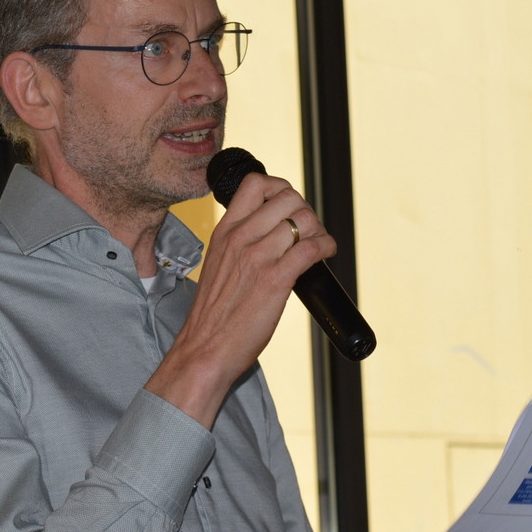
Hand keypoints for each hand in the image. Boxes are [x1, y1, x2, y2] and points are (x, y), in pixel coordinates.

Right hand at [144, 172, 335, 426]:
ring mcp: (258, 257)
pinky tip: (325, 255)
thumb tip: (272, 233)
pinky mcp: (275, 279)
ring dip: (319, 230)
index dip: (280, 187)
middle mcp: (241, 237)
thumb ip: (240, 243)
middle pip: (287, 197)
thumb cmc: (213, 315)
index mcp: (225, 231)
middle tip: (308, 230)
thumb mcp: (218, 264)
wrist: (204, 349)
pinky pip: (312, 247)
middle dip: (305, 209)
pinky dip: (326, 247)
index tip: (288, 206)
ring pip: (304, 219)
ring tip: (318, 245)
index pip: (255, 182)